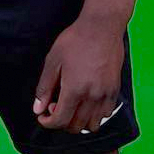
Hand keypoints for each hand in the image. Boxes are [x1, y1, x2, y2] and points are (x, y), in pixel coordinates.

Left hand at [32, 12, 123, 131]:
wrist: (102, 27)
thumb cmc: (75, 40)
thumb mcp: (53, 61)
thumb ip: (45, 87)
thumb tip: (38, 109)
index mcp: (74, 90)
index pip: (60, 120)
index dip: (48, 122)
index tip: (43, 116)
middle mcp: (92, 96)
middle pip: (76, 126)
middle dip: (62, 122)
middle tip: (56, 106)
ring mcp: (106, 94)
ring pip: (93, 124)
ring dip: (79, 122)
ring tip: (72, 106)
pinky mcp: (115, 90)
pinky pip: (106, 114)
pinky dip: (95, 115)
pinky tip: (87, 102)